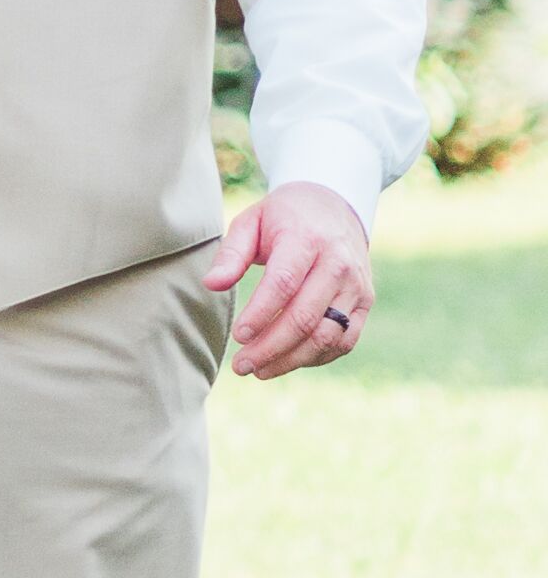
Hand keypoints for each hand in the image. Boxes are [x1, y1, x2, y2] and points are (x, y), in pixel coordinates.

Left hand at [204, 180, 373, 378]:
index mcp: (307, 239)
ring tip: (259, 371)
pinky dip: (316, 358)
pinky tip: (288, 361)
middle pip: (304, 316)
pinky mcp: (364, 302)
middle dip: (270, 347)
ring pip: (327, 335)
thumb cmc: (284, 218)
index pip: (284, 283)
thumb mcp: (252, 222)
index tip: (238, 336)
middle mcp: (338, 263)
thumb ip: (231, 254)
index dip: (261, 314)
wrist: (335, 206)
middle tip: (240, 366)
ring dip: (291, 360)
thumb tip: (211, 284)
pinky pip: (345, 341)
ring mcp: (356, 285)